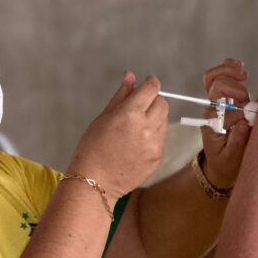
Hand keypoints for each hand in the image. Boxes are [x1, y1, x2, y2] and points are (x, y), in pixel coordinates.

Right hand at [68, 72, 168, 198]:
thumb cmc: (93, 147)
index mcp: (130, 114)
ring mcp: (155, 144)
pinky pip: (162, 138)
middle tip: (139, 107)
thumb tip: (131, 75)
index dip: (150, 84)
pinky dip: (154, 135)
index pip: (152, 89)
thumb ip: (122, 95)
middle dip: (153, 100)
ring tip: (136, 127)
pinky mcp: (158, 157)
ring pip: (164, 120)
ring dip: (155, 117)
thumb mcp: (103, 117)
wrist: (96, 182)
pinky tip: (138, 142)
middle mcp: (146, 127)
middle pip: (163, 103)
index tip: (146, 85)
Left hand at [200, 59, 251, 188]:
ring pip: (217, 78)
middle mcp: (215, 110)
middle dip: (234, 86)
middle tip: (246, 88)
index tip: (246, 115)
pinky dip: (230, 69)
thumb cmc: (226, 164)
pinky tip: (239, 66)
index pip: (220, 102)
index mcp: (213, 121)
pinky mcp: (227, 101)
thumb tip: (244, 122)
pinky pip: (222, 79)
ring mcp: (220, 104)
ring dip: (231, 73)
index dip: (236, 104)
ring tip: (243, 72)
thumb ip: (237, 143)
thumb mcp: (231, 159)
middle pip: (217, 85)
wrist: (221, 169)